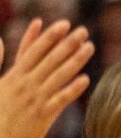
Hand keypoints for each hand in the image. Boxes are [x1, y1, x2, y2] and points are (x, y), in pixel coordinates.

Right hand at [0, 19, 93, 137]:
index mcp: (14, 75)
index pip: (33, 50)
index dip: (49, 36)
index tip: (63, 24)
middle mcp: (26, 84)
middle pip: (50, 58)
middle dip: (67, 42)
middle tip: (83, 30)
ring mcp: (36, 98)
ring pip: (59, 74)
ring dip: (75, 60)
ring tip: (89, 47)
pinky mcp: (43, 114)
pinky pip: (61, 98)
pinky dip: (73, 88)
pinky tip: (85, 78)